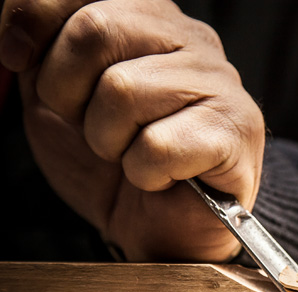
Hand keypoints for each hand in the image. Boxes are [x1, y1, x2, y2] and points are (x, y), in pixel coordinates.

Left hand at [0, 0, 264, 260]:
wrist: (162, 226)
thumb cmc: (115, 159)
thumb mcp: (58, 93)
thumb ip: (40, 48)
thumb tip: (14, 28)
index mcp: (151, 19)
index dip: (35, 19)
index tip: (16, 57)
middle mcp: (192, 39)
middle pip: (97, 29)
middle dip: (69, 92)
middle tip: (93, 126)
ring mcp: (220, 83)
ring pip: (124, 90)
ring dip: (109, 141)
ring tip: (131, 154)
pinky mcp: (237, 131)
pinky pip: (158, 145)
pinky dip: (145, 173)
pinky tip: (163, 176)